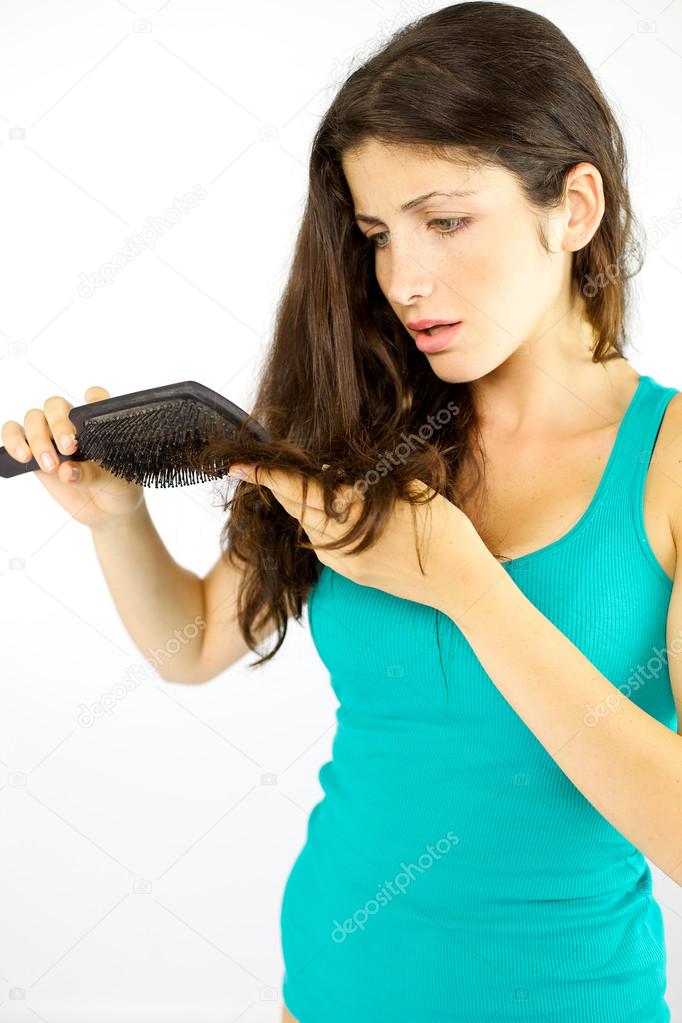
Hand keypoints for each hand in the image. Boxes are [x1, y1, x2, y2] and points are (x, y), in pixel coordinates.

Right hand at [1, 386, 144, 529]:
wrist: (106, 511)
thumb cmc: (117, 488)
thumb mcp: (114, 483)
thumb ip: (91, 474)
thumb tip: (65, 471)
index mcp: (99, 423)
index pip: (95, 398)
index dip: (93, 400)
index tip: (91, 419)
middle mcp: (73, 424)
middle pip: (56, 405)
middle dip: (59, 424)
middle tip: (68, 449)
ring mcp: (51, 437)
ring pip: (34, 418)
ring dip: (37, 438)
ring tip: (49, 465)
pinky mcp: (34, 452)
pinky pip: (14, 435)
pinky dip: (13, 441)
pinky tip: (24, 457)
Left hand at [227, 462, 489, 614]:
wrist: (461, 585)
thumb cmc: (445, 530)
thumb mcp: (408, 493)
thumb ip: (367, 481)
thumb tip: (331, 469)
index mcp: (352, 517)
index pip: (298, 490)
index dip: (266, 475)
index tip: (237, 464)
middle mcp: (339, 545)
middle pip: (294, 509)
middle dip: (274, 487)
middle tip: (250, 467)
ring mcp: (342, 564)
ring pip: (305, 527)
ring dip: (296, 505)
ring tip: (288, 483)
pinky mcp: (351, 575)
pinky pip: (321, 544)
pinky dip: (315, 523)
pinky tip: (321, 510)